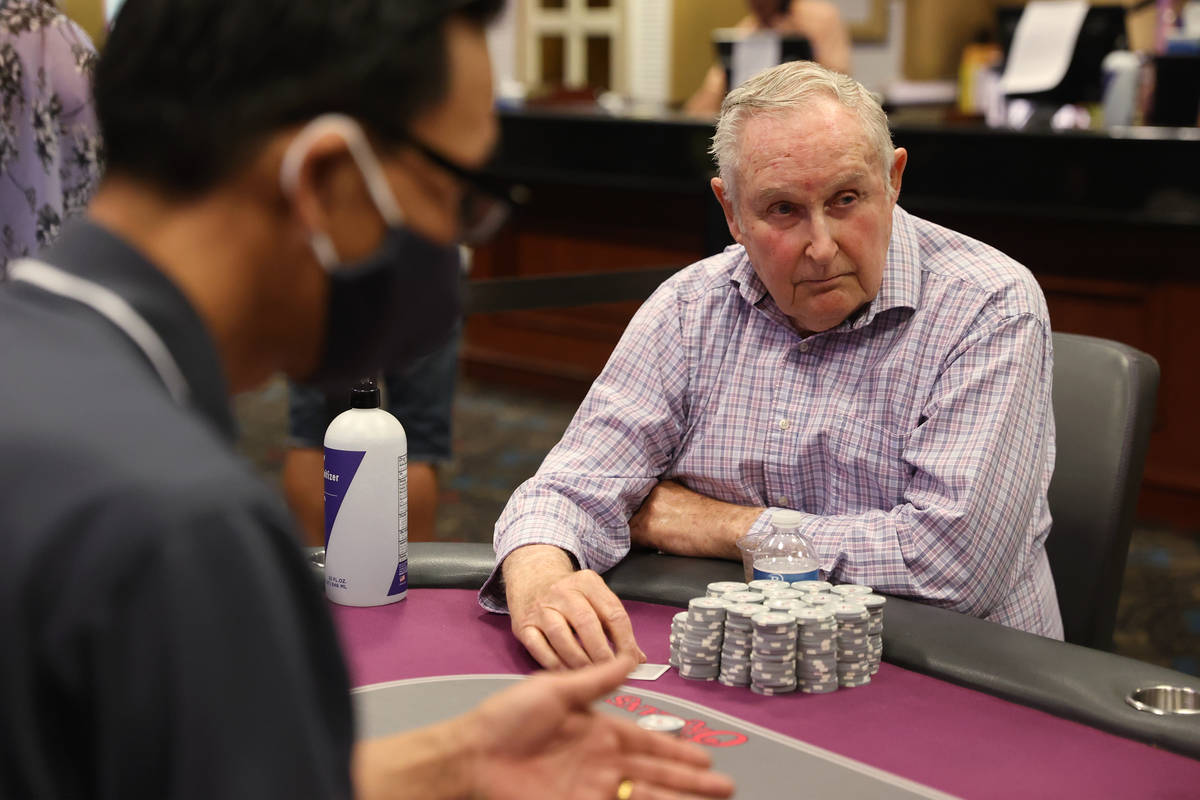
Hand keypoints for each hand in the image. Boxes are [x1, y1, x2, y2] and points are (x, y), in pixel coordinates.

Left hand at [468, 655, 735, 799]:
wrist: (472, 755)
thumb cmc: (508, 717)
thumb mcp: (556, 689)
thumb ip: (596, 679)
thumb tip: (631, 658)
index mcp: (599, 731)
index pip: (648, 743)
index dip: (678, 751)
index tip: (707, 759)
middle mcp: (601, 763)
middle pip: (655, 775)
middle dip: (689, 783)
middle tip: (725, 788)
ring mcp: (590, 789)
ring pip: (643, 796)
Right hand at [503, 545, 644, 669]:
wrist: (532, 577)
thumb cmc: (569, 594)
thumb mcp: (595, 596)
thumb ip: (615, 625)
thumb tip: (636, 658)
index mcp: (587, 583)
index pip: (613, 613)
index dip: (625, 642)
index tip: (631, 662)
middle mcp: (563, 592)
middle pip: (587, 625)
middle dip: (602, 654)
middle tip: (610, 673)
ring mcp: (541, 608)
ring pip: (562, 637)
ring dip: (579, 662)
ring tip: (590, 676)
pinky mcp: (523, 625)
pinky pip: (539, 649)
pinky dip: (555, 665)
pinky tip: (567, 674)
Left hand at [629, 480, 759, 560]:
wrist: (728, 528)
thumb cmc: (717, 522)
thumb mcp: (688, 505)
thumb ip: (668, 506)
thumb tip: (655, 523)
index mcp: (665, 485)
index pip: (640, 501)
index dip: (641, 515)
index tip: (646, 525)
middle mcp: (654, 492)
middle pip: (632, 512)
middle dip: (637, 525)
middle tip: (651, 537)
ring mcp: (649, 508)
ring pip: (629, 525)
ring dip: (637, 537)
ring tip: (654, 544)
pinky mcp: (647, 526)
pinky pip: (629, 539)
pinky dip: (636, 547)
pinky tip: (651, 550)